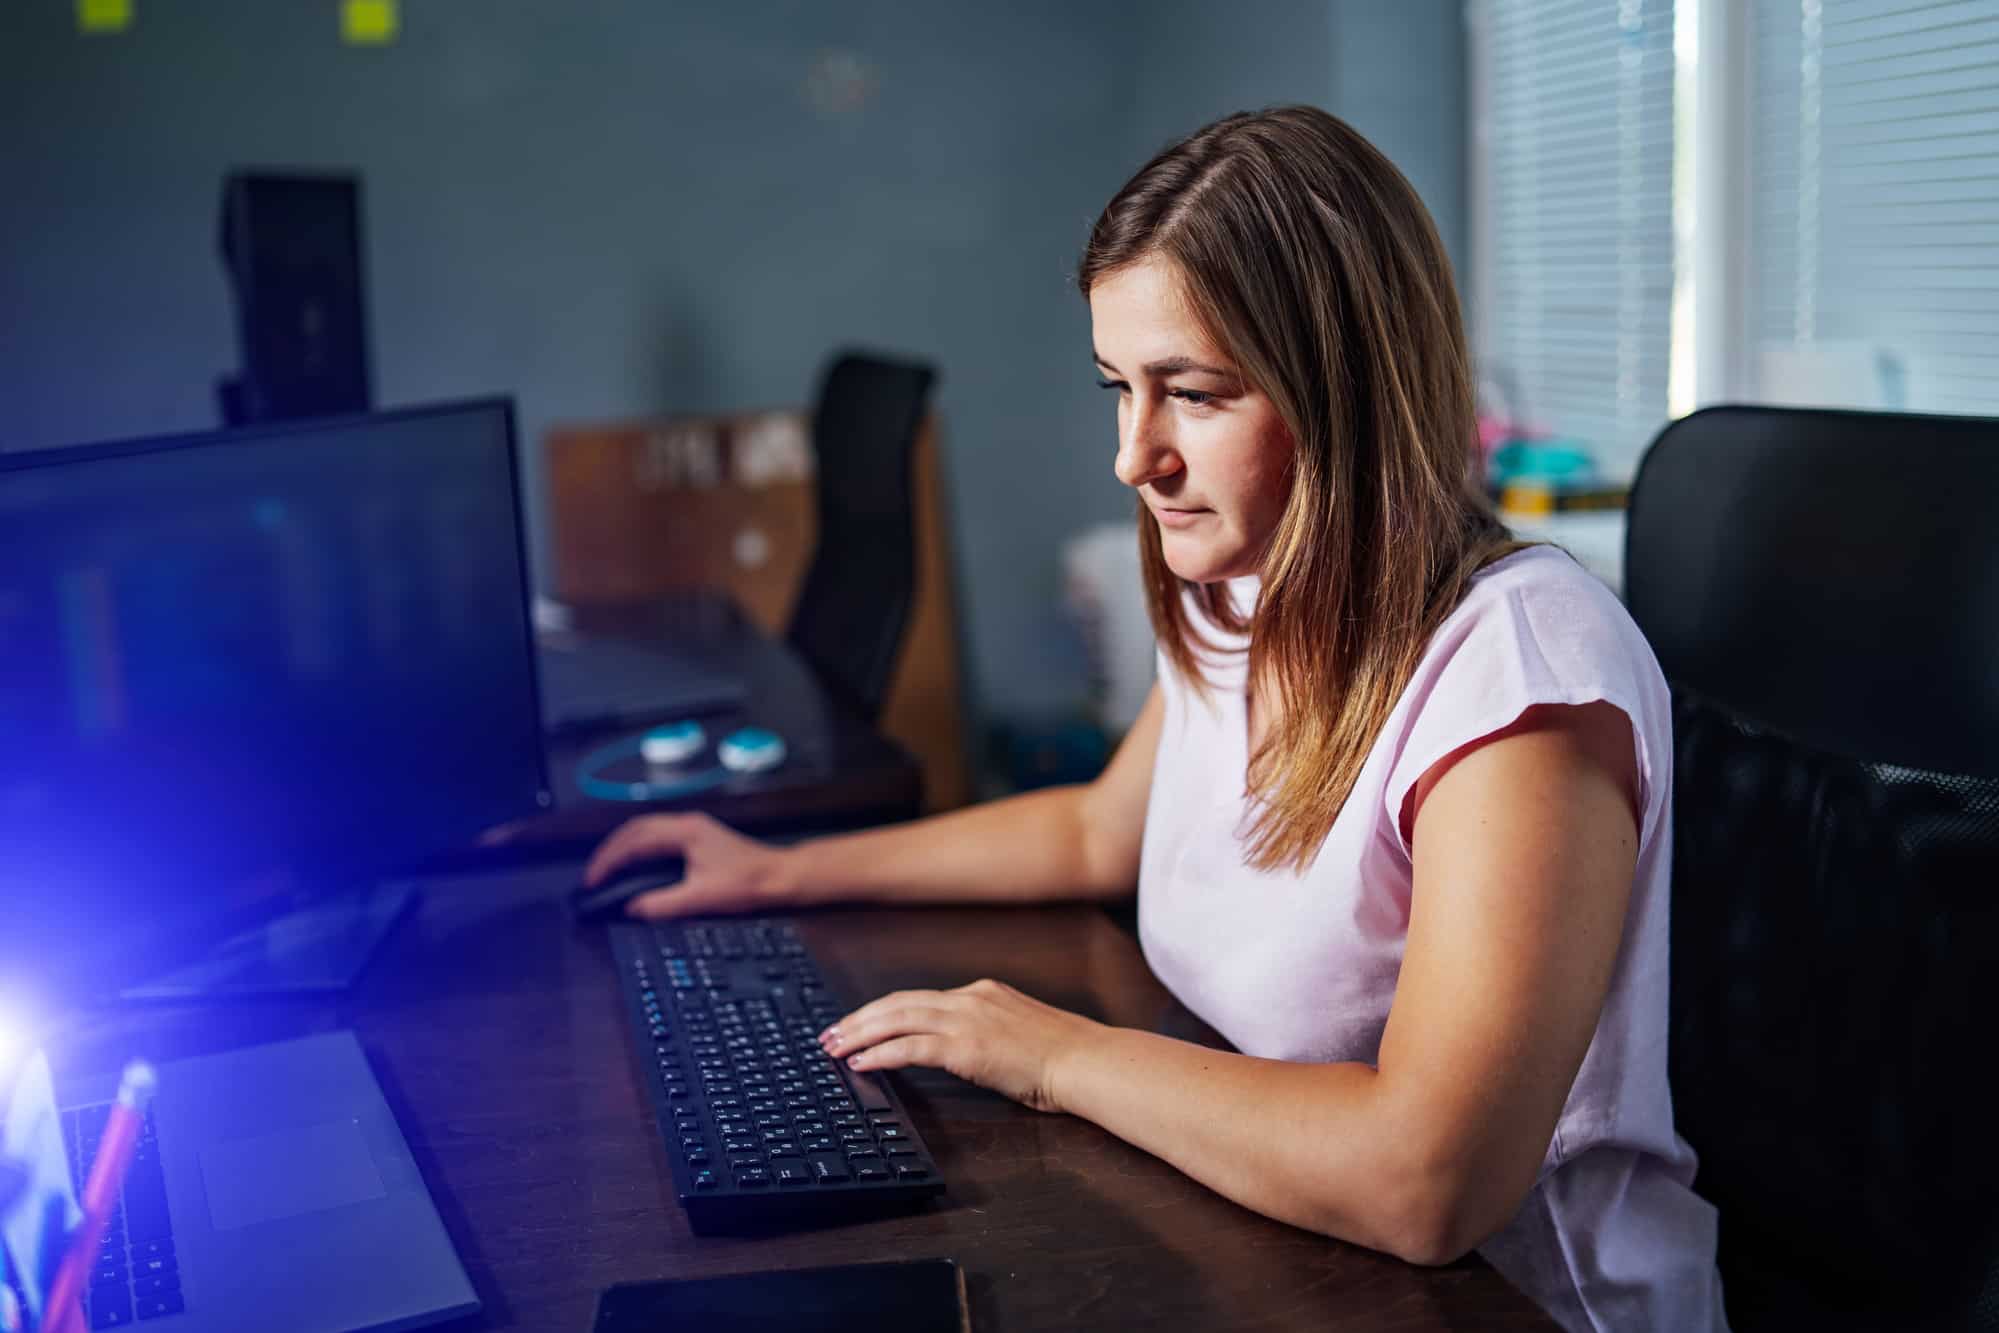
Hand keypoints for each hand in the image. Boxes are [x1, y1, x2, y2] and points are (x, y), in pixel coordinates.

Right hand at [582, 812, 795, 918]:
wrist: (780, 877)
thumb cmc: (748, 883)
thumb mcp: (701, 898)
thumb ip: (662, 904)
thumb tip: (632, 908)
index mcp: (686, 832)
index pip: (635, 841)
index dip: (610, 860)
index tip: (594, 879)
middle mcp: (687, 824)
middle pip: (635, 829)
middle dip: (610, 851)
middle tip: (594, 875)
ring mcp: (693, 828)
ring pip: (645, 830)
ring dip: (623, 847)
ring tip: (607, 869)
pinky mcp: (697, 837)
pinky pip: (657, 836)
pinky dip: (638, 848)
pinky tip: (633, 863)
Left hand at [817, 979, 1102, 1113]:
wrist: (1086, 1061)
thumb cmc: (1063, 1058)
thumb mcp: (1018, 1033)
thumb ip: (986, 1034)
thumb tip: (961, 1051)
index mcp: (982, 993)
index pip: (918, 999)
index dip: (883, 1011)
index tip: (859, 1025)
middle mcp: (969, 998)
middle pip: (897, 1003)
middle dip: (859, 1020)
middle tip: (830, 1035)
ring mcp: (967, 1019)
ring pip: (896, 1020)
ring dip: (859, 1035)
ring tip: (834, 1049)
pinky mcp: (966, 1046)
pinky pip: (910, 1047)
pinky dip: (880, 1054)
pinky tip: (861, 1064)